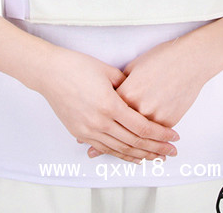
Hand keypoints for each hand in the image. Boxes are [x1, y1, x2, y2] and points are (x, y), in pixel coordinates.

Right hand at [37, 46, 180, 163]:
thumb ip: (126, 85)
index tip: (173, 136)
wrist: (49, 73)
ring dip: (141, 155)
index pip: (142, 127)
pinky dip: (121, 155)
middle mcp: (99, 122)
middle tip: (171, 152)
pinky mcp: (79, 133)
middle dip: (156, 149)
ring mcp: (88, 130)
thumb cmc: (77, 66)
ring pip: (120, 150)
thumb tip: (140, 96)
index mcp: (109, 105)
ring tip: (156, 157)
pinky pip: (105, 149)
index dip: (160, 134)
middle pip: (134, 142)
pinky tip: (132, 156)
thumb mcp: (107, 70)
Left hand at [86, 36, 211, 158]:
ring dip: (123, 151)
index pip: (106, 112)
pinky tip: (139, 152)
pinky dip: (146, 146)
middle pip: (118, 131)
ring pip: (136, 141)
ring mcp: (154, 117)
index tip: (86, 131)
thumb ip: (120, 85)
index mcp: (127, 92)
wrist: (189, 60)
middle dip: (103, 143)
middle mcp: (139, 108)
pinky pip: (153, 137)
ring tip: (99, 153)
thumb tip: (110, 97)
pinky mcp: (168, 121)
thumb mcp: (134, 67)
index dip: (95, 122)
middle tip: (93, 152)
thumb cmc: (162, 58)